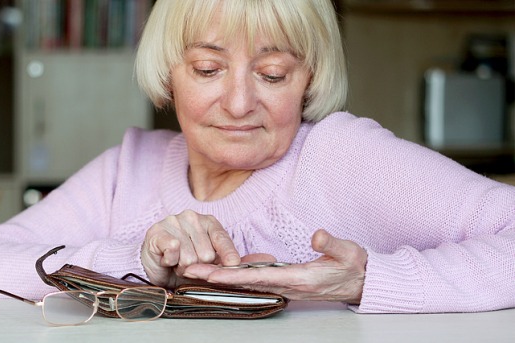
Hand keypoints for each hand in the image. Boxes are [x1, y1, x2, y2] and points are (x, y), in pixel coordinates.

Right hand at [140, 210, 240, 287]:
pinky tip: (166, 259)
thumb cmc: (182, 263)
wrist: (154, 269)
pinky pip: (172, 251)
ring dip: (182, 267)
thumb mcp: (206, 263)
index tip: (233, 265)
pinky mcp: (157, 231)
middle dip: (198, 267)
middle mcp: (192, 217)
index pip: (222, 238)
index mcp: (208, 222)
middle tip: (188, 264)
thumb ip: (220, 263)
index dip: (228, 254)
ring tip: (176, 262)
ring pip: (189, 257)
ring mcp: (173, 221)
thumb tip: (234, 266)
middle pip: (206, 254)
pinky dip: (170, 261)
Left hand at [183, 229, 366, 303]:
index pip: (259, 277)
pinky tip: (222, 268)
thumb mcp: (349, 253)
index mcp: (299, 278)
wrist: (361, 283)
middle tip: (189, 270)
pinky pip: (255, 278)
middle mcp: (287, 285)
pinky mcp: (285, 280)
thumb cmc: (354, 267)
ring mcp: (284, 285)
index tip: (211, 273)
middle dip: (216, 276)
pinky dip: (236, 275)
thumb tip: (317, 235)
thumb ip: (331, 244)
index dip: (233, 276)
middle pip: (244, 282)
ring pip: (246, 281)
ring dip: (222, 276)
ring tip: (197, 269)